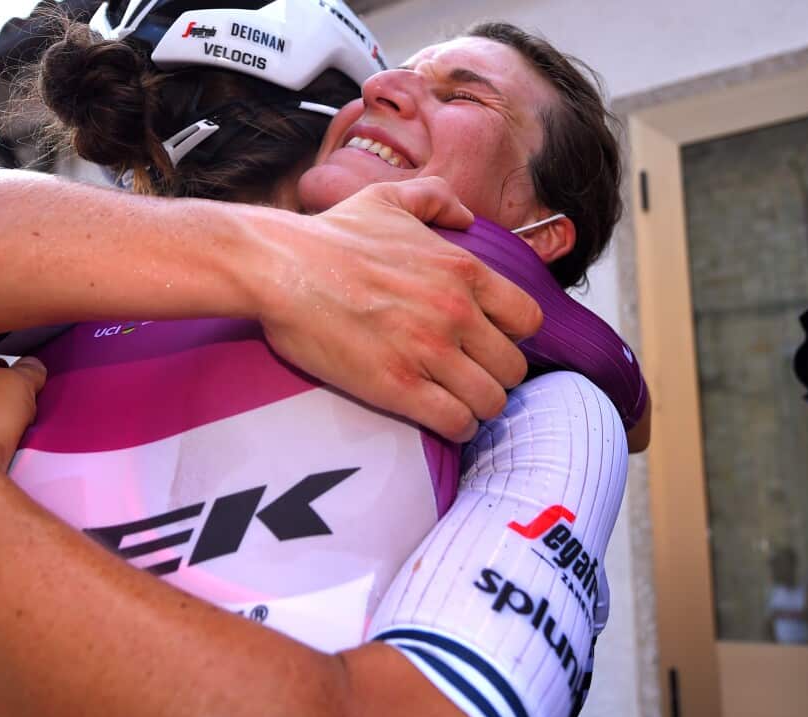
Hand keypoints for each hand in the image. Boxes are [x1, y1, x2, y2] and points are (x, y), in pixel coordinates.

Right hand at [254, 177, 542, 441]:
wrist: (280, 268)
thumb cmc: (330, 236)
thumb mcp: (389, 198)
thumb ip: (437, 199)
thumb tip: (465, 217)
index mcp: (463, 270)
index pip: (527, 319)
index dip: (512, 335)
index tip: (488, 340)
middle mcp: (456, 312)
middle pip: (514, 367)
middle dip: (495, 375)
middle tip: (470, 376)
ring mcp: (429, 352)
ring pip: (491, 401)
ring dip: (477, 406)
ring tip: (456, 401)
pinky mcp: (399, 387)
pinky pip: (456, 422)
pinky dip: (455, 427)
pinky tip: (441, 419)